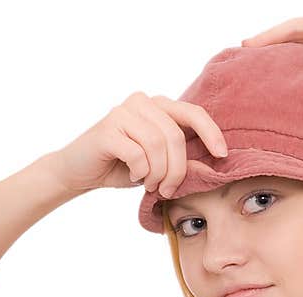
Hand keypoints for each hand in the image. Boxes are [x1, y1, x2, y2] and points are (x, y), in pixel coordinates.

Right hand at [49, 91, 228, 193]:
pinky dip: (139, 172)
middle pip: (175, 136)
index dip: (211, 133)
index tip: (222, 155)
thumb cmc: (123, 166)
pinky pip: (137, 154)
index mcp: (158, 106)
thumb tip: (214, 162)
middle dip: (177, 169)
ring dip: (157, 173)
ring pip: (157, 145)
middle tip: (168, 189)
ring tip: (149, 184)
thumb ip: (182, 156)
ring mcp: (123, 112)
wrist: (80, 172)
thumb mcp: (159, 162)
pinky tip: (132, 176)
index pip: (193, 113)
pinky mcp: (107, 128)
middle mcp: (142, 102)